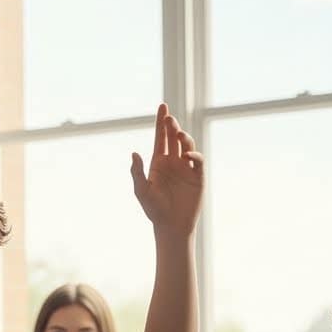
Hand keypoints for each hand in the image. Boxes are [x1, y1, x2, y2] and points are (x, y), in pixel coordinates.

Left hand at [130, 104, 203, 239]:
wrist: (171, 226)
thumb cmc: (153, 210)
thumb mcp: (141, 191)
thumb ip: (137, 172)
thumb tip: (134, 153)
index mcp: (158, 162)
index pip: (160, 137)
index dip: (161, 121)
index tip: (163, 106)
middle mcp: (173, 161)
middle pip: (173, 137)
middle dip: (172, 125)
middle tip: (169, 118)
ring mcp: (186, 168)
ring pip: (187, 145)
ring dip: (184, 137)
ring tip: (178, 134)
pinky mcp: (197, 176)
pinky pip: (198, 161)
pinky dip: (194, 155)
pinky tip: (187, 155)